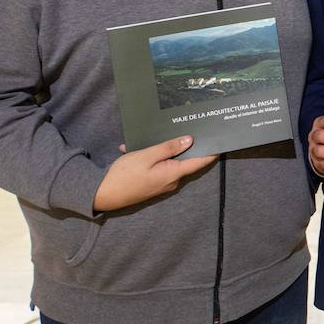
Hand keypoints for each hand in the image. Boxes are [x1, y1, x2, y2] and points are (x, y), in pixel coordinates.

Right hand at [93, 136, 216, 211]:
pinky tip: (133, 149)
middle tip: (185, 127)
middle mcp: (171, 181)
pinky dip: (148, 158)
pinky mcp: (151, 185)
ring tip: (148, 138)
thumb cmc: (125, 175)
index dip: (211, 151)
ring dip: (159, 150)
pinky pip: (156, 168)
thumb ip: (168, 148)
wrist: (102, 195)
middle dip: (182, 145)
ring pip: (168, 162)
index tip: (221, 141)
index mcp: (173, 173)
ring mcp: (161, 184)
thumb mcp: (147, 156)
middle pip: (184, 160)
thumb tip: (189, 141)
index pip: (200, 162)